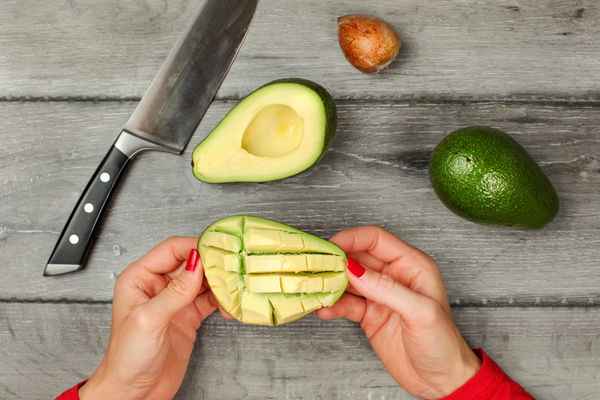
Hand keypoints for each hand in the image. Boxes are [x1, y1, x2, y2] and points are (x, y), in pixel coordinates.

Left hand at [79, 237, 216, 399]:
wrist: (133, 392)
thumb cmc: (126, 358)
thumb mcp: (149, 320)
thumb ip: (176, 291)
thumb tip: (196, 264)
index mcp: (139, 278)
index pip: (171, 250)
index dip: (194, 247)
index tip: (216, 250)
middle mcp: (157, 286)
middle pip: (191, 262)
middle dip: (212, 264)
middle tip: (231, 266)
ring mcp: (174, 301)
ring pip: (203, 280)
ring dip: (220, 282)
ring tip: (233, 285)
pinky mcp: (188, 316)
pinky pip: (209, 299)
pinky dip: (222, 299)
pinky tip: (228, 303)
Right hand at [316, 226, 480, 398]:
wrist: (441, 380)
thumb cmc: (443, 344)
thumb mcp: (419, 312)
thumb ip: (386, 288)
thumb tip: (353, 269)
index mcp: (412, 265)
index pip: (377, 240)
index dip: (352, 239)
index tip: (331, 245)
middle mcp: (395, 276)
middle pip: (359, 257)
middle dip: (336, 260)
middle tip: (316, 267)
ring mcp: (380, 295)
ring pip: (349, 280)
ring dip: (331, 283)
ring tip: (316, 289)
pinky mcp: (370, 314)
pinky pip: (347, 304)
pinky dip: (333, 305)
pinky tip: (324, 310)